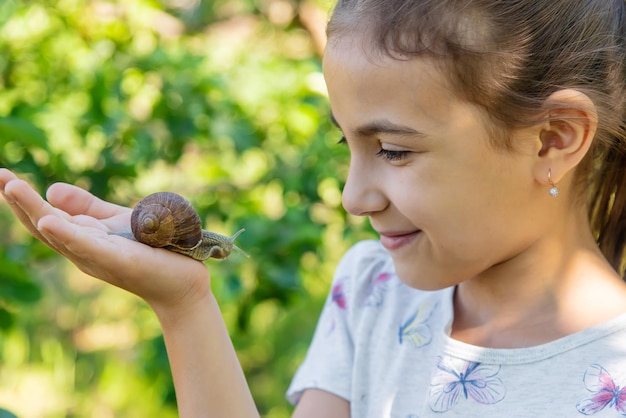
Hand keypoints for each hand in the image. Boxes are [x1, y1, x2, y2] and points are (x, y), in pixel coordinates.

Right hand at [0, 168, 210, 313]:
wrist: (184, 283)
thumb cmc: (152, 252)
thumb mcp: (116, 222)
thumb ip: (87, 207)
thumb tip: (51, 189)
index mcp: (82, 238)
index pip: (46, 215)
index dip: (23, 197)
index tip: (1, 174)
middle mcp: (83, 250)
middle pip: (44, 225)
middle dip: (19, 201)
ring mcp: (99, 257)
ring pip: (60, 235)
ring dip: (34, 211)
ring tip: (11, 187)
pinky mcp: (120, 261)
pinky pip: (90, 247)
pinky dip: (68, 234)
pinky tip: (47, 221)